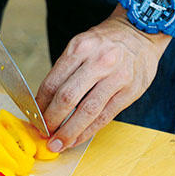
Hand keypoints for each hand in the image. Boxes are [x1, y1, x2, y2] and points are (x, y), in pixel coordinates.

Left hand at [36, 6, 169, 151]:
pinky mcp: (130, 91)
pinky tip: (78, 138)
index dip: (40, 105)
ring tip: (59, 143)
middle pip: (68, 97)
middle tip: (44, 134)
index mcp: (79, 48)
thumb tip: (45, 103)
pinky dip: (88, 130)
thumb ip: (65, 71)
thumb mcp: (81, 45)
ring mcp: (116, 77)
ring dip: (69, 131)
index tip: (34, 118)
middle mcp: (98, 61)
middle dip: (52, 120)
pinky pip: (105, 116)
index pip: (53, 82)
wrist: (140, 31)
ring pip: (87, 111)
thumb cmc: (106, 42)